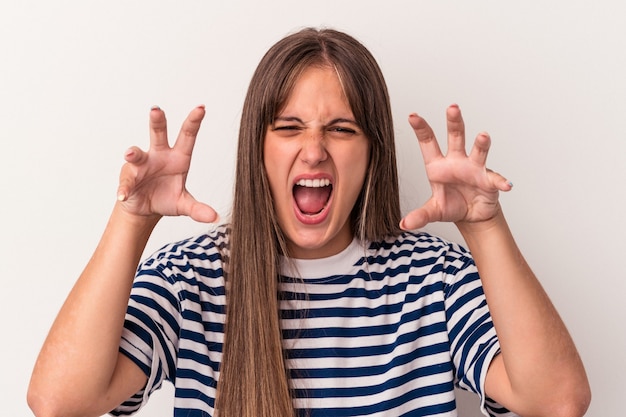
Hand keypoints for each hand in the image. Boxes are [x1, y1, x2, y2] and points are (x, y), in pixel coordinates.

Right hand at [116, 106, 217, 222]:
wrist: (147, 209)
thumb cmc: (167, 199)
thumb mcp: (184, 205)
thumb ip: (198, 209)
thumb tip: (215, 218)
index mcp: (178, 157)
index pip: (187, 136)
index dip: (194, 122)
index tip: (201, 108)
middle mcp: (159, 155)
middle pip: (158, 134)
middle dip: (157, 121)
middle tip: (156, 110)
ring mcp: (142, 164)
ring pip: (137, 154)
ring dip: (134, 153)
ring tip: (131, 155)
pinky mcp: (128, 178)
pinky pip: (126, 182)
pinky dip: (124, 189)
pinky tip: (123, 195)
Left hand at [400, 104, 511, 229]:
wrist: (471, 216)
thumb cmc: (451, 205)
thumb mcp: (433, 211)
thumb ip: (420, 215)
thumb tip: (404, 224)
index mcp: (438, 165)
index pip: (428, 142)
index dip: (421, 128)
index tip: (412, 116)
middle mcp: (457, 161)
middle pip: (456, 137)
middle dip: (454, 122)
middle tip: (452, 108)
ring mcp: (474, 168)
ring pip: (478, 151)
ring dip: (481, 144)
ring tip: (483, 136)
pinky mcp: (489, 180)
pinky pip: (495, 179)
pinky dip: (501, 182)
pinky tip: (505, 185)